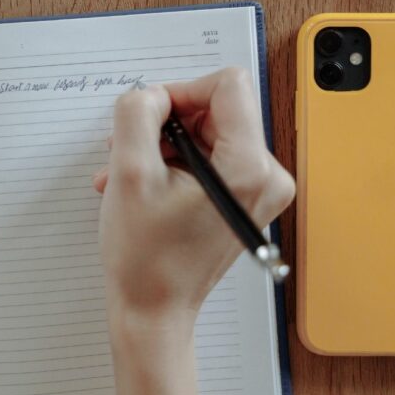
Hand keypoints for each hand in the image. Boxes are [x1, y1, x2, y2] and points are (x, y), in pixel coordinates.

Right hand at [93, 68, 293, 394]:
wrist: (154, 309)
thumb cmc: (146, 257)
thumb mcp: (129, 172)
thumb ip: (137, 114)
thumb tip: (150, 93)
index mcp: (250, 167)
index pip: (226, 85)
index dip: (179, 92)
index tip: (149, 118)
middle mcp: (267, 176)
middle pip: (216, 109)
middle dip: (166, 124)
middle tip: (130, 149)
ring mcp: (258, 189)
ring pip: (207, 132)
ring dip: (161, 146)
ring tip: (128, 173)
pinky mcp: (245, 198)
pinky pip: (209, 157)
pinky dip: (172, 163)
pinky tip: (143, 185)